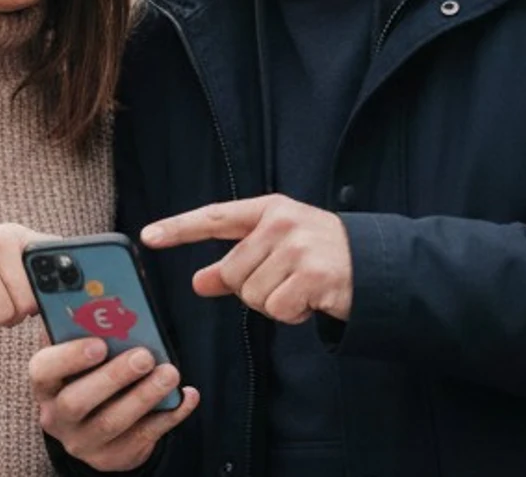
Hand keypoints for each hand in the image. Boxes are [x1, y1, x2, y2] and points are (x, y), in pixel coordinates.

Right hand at [32, 336, 198, 469]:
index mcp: (46, 383)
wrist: (95, 425)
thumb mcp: (82, 353)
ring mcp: (83, 441)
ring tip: (170, 373)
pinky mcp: (111, 457)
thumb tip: (108, 300)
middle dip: (113, 376)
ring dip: (144, 396)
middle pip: (77, 400)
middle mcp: (57, 416)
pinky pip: (143, 437)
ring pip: (111, 422)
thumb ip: (86, 330)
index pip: (42, 370)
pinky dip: (169, 415)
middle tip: (144, 356)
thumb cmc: (89, 374)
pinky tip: (186, 396)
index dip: (69, 356)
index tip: (100, 343)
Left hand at [142, 195, 352, 323]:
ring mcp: (298, 247)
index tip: (148, 236)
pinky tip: (311, 301)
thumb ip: (237, 264)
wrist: (377, 266)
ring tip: (301, 289)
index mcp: (270, 210)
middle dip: (251, 288)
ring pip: (252, 295)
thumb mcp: (279, 251)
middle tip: (284, 282)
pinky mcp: (312, 274)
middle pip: (232, 272)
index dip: (179, 228)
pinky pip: (276, 309)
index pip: (215, 217)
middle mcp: (281, 223)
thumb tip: (199, 281)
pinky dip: (291, 314)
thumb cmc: (322, 257)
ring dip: (274, 304)